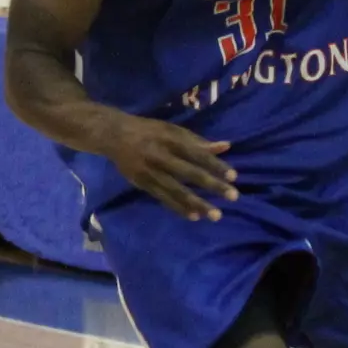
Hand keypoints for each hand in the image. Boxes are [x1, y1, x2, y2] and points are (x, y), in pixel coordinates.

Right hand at [99, 115, 236, 220]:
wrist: (114, 135)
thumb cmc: (150, 131)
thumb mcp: (173, 130)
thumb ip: (198, 141)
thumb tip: (226, 146)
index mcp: (170, 139)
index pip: (197, 154)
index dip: (216, 165)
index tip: (234, 177)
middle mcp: (161, 156)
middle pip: (190, 173)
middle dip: (212, 186)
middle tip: (234, 197)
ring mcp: (150, 172)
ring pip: (177, 190)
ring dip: (197, 203)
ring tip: (216, 215)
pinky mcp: (142, 183)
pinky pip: (163, 198)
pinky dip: (178, 208)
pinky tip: (194, 216)